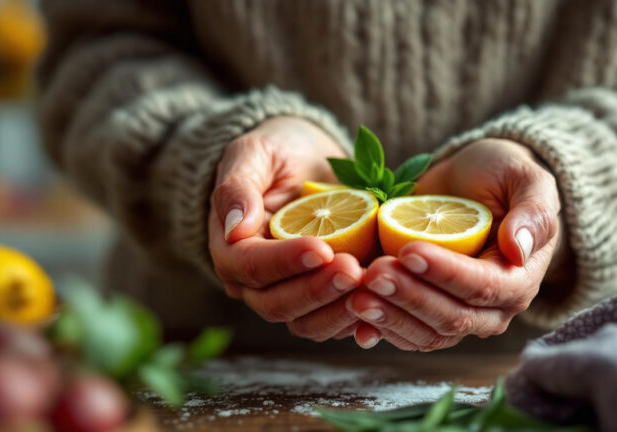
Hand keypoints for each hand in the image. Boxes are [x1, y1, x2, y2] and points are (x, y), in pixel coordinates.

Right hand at [208, 116, 361, 341]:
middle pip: (278, 305)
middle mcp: (255, 282)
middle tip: (354, 268)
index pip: (251, 267)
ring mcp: (289, 294)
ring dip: (340, 310)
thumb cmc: (277, 151)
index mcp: (231, 249)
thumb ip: (238, 187)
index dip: (286, 262)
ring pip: (308, 324)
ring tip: (374, 283)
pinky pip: (337, 322)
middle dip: (318, 290)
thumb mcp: (253, 153)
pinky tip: (385, 302)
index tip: (323, 247)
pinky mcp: (322, 300)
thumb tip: (234, 230)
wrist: (309, 161)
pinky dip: (360, 318)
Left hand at [350, 139, 561, 349]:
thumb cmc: (501, 176)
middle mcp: (490, 309)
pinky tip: (351, 312)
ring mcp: (456, 315)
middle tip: (374, 272)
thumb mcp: (525, 179)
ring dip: (390, 317)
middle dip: (410, 297)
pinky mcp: (424, 315)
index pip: (482, 287)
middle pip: (451, 318)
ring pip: (425, 333)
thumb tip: (518, 248)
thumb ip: (533, 212)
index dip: (445, 273)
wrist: (468, 182)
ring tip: (356, 294)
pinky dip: (378, 326)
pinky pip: (404, 333)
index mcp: (518, 280)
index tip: (409, 250)